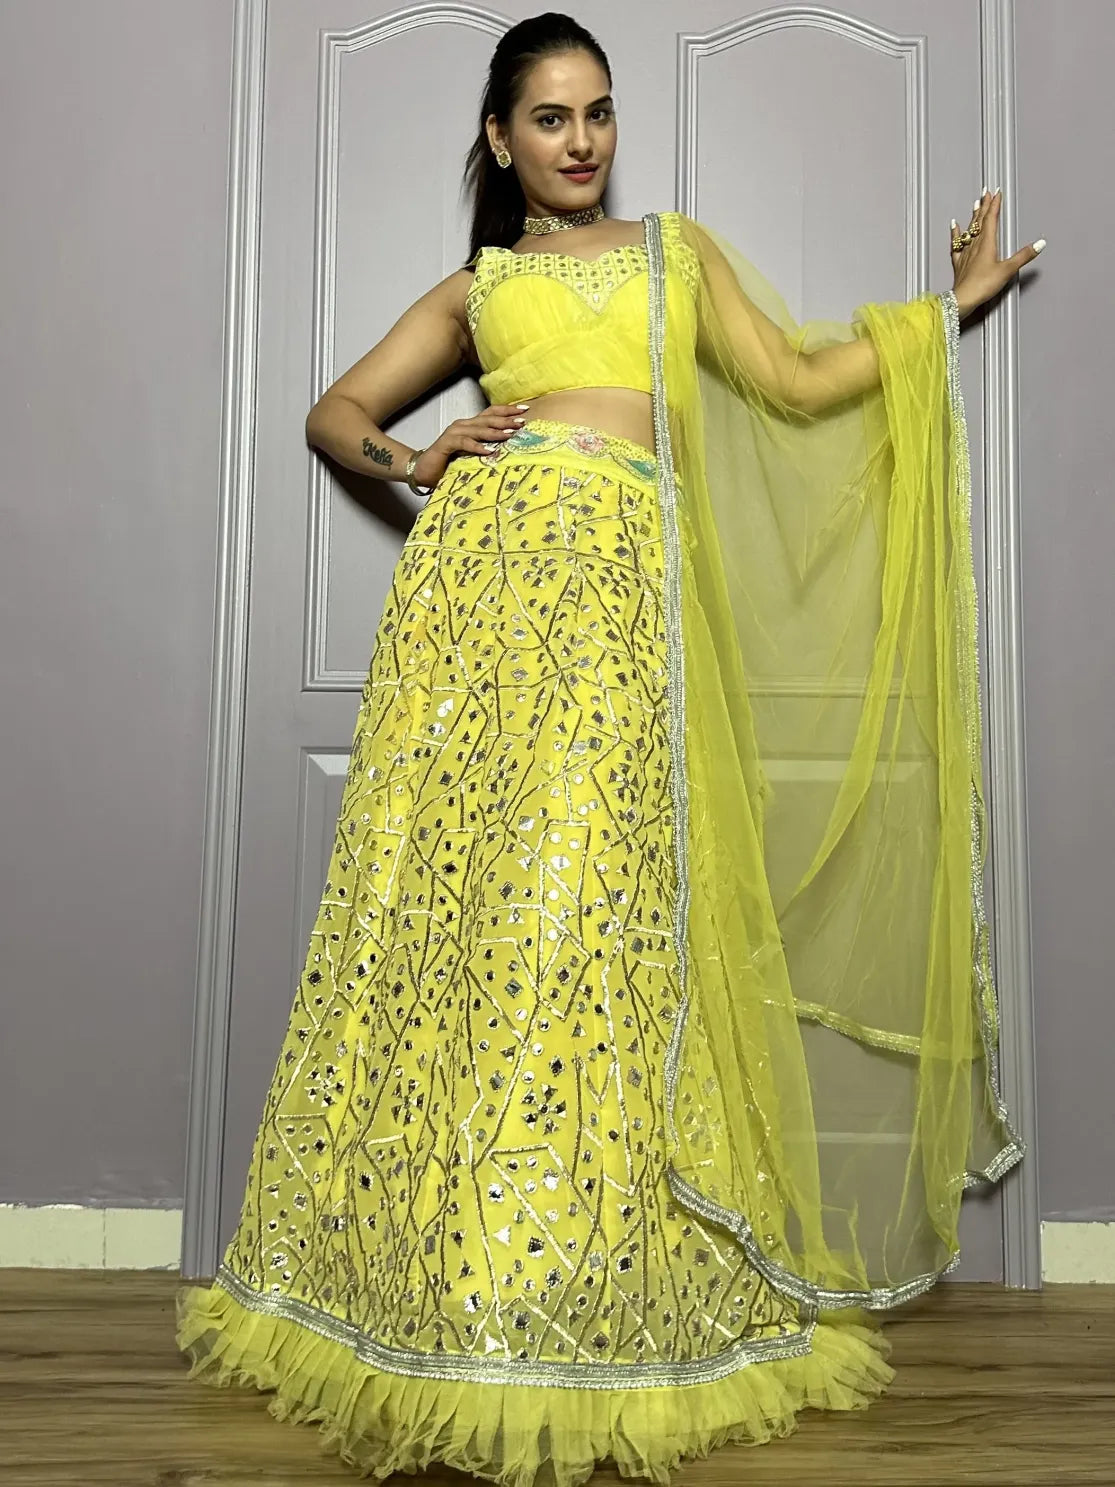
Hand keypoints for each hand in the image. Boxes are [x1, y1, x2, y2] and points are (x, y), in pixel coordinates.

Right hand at [411, 403, 530, 488]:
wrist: (423, 470)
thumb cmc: (447, 464)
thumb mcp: (471, 455)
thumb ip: (485, 449)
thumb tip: (509, 451)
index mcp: (470, 426)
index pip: (491, 414)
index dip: (507, 411)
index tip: (525, 410)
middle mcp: (463, 425)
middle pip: (488, 418)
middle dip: (506, 420)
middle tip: (522, 422)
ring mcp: (454, 433)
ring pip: (478, 429)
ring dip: (495, 432)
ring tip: (510, 435)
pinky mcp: (446, 444)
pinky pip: (464, 443)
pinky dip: (477, 447)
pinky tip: (488, 451)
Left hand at [950, 188, 1044, 317]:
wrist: (963, 299)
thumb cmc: (983, 286)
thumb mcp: (1007, 270)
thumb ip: (1024, 256)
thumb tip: (1040, 244)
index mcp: (987, 243)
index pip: (991, 218)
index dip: (994, 204)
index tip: (996, 193)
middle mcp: (975, 245)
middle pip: (979, 221)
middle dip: (984, 205)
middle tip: (985, 192)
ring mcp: (966, 253)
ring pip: (969, 230)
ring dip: (973, 216)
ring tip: (975, 204)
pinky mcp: (959, 263)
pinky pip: (956, 244)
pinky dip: (955, 233)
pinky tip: (954, 225)